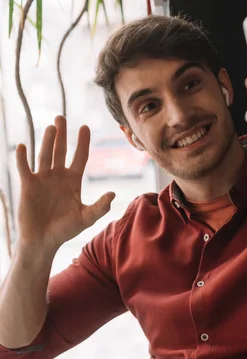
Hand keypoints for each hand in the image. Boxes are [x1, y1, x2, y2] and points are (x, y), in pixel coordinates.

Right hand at [15, 115, 115, 252]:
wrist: (43, 241)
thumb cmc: (64, 230)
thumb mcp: (85, 218)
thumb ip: (99, 207)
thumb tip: (112, 193)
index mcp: (73, 181)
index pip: (80, 157)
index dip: (82, 143)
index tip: (85, 127)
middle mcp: (58, 176)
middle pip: (61, 151)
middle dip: (62, 134)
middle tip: (61, 117)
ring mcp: (42, 179)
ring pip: (45, 155)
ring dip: (47, 141)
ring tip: (51, 127)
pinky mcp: (27, 185)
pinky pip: (24, 167)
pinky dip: (22, 157)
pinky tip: (23, 146)